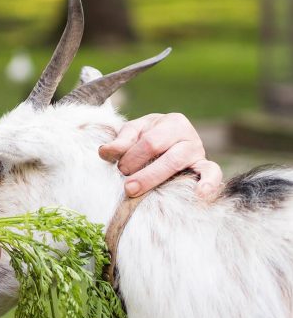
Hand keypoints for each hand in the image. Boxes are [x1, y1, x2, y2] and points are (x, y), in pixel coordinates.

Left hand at [98, 113, 221, 198]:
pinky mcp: (206, 167)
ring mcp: (199, 152)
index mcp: (172, 123)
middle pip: (165, 156)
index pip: (150, 142)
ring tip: (141, 192)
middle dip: (144, 174)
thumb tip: (104, 151)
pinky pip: (213, 174)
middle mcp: (188, 135)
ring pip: (180, 165)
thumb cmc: (150, 135)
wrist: (174, 141)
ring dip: (157, 179)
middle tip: (128, 187)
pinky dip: (209, 184)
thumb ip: (122, 141)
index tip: (119, 168)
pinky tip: (200, 195)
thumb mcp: (135, 132)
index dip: (133, 157)